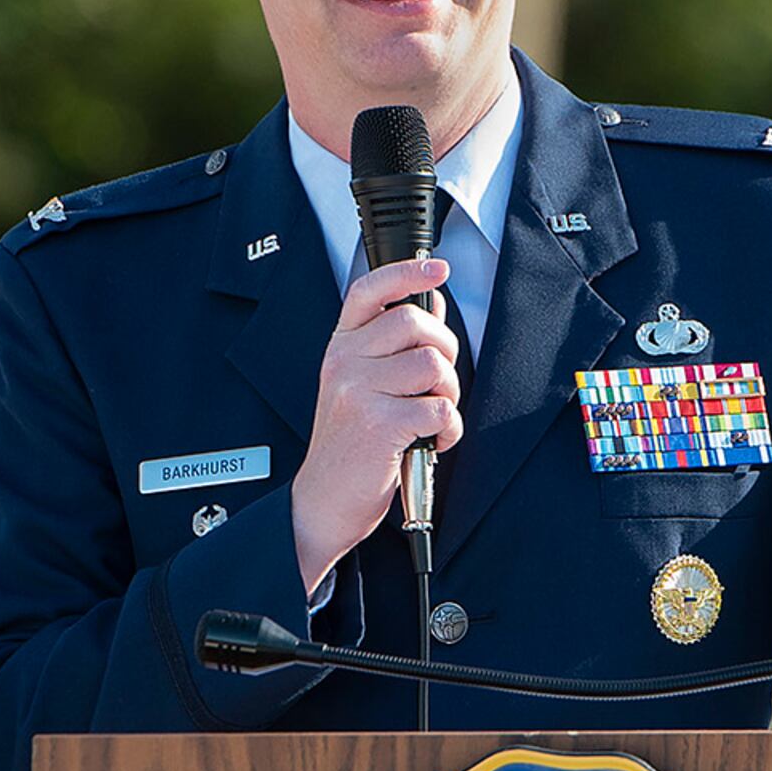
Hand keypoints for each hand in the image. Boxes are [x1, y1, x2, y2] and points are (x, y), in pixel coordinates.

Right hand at [291, 258, 462, 595]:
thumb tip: (431, 308)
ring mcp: (358, 391)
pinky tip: (429, 442)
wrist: (323, 501)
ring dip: (448, 396)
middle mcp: (344, 362)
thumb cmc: (349, 446)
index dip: (407, 273)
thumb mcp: (361, 386)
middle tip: (438, 386)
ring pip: (434, 366)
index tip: (438, 269)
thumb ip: (392, 348)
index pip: (370, 291)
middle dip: (446, 354)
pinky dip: (447, 431)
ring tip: (431, 417)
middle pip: (418, 325)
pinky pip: (440, 410)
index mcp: (340, 347)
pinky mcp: (379, 424)